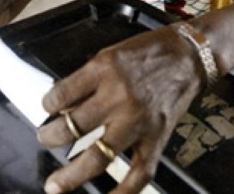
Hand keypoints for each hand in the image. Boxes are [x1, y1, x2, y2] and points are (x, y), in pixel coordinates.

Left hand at [37, 25, 203, 193]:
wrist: (188, 56)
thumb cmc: (149, 52)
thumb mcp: (110, 54)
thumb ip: (86, 79)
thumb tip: (61, 104)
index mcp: (104, 70)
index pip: (62, 94)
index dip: (47, 105)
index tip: (45, 109)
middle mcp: (120, 96)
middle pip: (74, 127)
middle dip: (51, 138)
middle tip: (44, 140)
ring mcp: (138, 121)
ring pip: (99, 155)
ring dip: (72, 174)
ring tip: (55, 184)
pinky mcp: (157, 138)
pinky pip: (139, 173)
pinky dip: (122, 191)